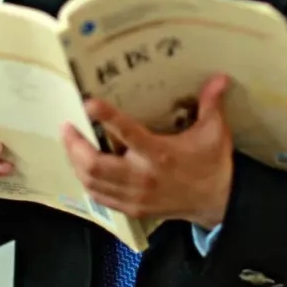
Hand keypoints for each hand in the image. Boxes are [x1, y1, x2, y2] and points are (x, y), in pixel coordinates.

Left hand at [60, 74, 233, 228]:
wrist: (217, 202)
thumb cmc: (212, 163)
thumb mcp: (215, 132)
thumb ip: (211, 103)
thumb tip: (219, 77)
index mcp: (161, 155)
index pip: (128, 134)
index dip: (107, 118)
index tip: (89, 103)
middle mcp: (143, 177)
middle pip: (96, 165)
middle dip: (75, 145)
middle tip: (67, 125)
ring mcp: (135, 196)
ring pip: (92, 182)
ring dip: (76, 162)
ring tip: (70, 142)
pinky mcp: (132, 209)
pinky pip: (99, 197)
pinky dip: (86, 181)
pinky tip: (81, 166)